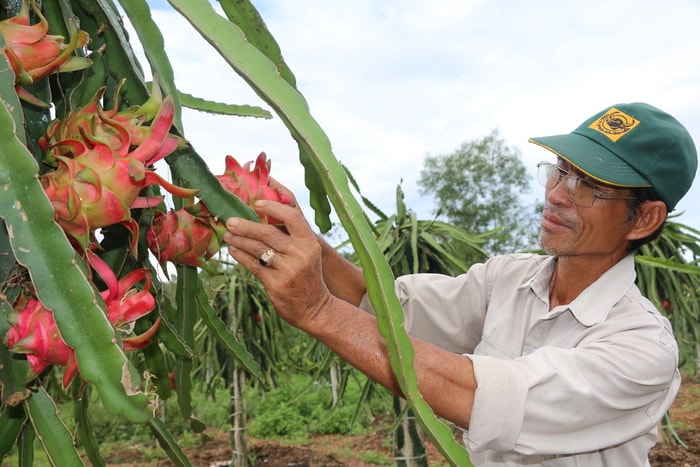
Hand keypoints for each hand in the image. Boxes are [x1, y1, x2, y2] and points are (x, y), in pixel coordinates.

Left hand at [223, 200, 332, 329]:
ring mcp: (288, 269)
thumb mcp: (308, 254)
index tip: (256, 204)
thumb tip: (263, 218)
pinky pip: (253, 265)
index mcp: (309, 242)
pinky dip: (241, 256)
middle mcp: (300, 254)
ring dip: (239, 240)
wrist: (315, 308)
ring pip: (257, 248)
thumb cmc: (307, 276)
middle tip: (230, 221)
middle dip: (245, 225)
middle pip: (268, 233)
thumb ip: (292, 238)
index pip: (291, 217)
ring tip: (228, 235)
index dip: (272, 208)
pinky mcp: (276, 283)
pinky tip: (234, 251)